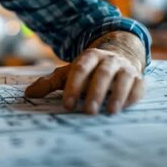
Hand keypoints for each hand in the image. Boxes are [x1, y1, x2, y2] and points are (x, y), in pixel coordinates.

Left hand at [25, 48, 143, 114]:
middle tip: (87, 111)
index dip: (73, 87)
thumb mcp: (68, 73)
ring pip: (122, 78)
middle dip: (94, 92)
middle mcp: (108, 60)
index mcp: (89, 57)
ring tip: (109, 112)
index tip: (67, 104)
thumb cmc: (89, 70)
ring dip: (116, 95)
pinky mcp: (138, 78)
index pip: (80, 70)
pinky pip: (138, 86)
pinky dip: (132, 96)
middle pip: (102, 74)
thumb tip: (28, 94)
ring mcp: (125, 68)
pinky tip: (124, 108)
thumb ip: (49, 83)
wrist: (119, 55)